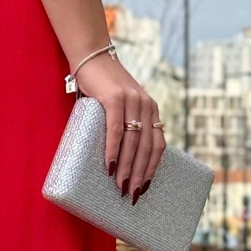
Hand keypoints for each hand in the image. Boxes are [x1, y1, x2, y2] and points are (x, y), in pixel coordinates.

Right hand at [75, 53, 165, 201]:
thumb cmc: (102, 85)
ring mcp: (131, 101)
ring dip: (126, 168)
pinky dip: (113, 150)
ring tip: (120, 186)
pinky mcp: (114, 98)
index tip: (144, 188)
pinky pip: (116, 130)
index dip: (152, 169)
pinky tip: (109, 166)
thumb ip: (126, 124)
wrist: (91, 56)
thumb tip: (120, 157)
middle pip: (147, 148)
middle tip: (131, 195)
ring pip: (133, 142)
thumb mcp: (122, 105)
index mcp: (152, 109)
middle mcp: (146, 105)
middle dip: (139, 174)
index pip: (158, 145)